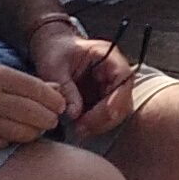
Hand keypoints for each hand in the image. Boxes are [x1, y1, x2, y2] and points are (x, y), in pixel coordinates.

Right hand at [0, 57, 70, 154]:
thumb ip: (22, 81)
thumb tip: (56, 88)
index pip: (37, 89)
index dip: (54, 100)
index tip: (60, 105)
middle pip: (35, 114)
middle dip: (49, 119)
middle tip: (51, 120)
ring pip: (24, 133)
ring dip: (34, 132)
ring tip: (34, 128)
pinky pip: (5, 144)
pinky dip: (12, 141)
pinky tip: (10, 134)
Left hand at [29, 19, 137, 137]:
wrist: (54, 49)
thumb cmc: (56, 51)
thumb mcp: (54, 67)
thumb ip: (66, 88)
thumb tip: (75, 113)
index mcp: (110, 57)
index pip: (123, 80)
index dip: (115, 100)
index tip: (96, 116)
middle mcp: (116, 73)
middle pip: (124, 100)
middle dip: (104, 118)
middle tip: (81, 128)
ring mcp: (112, 87)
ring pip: (117, 112)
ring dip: (100, 124)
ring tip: (79, 130)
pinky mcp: (104, 98)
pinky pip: (106, 115)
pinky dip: (95, 124)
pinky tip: (80, 127)